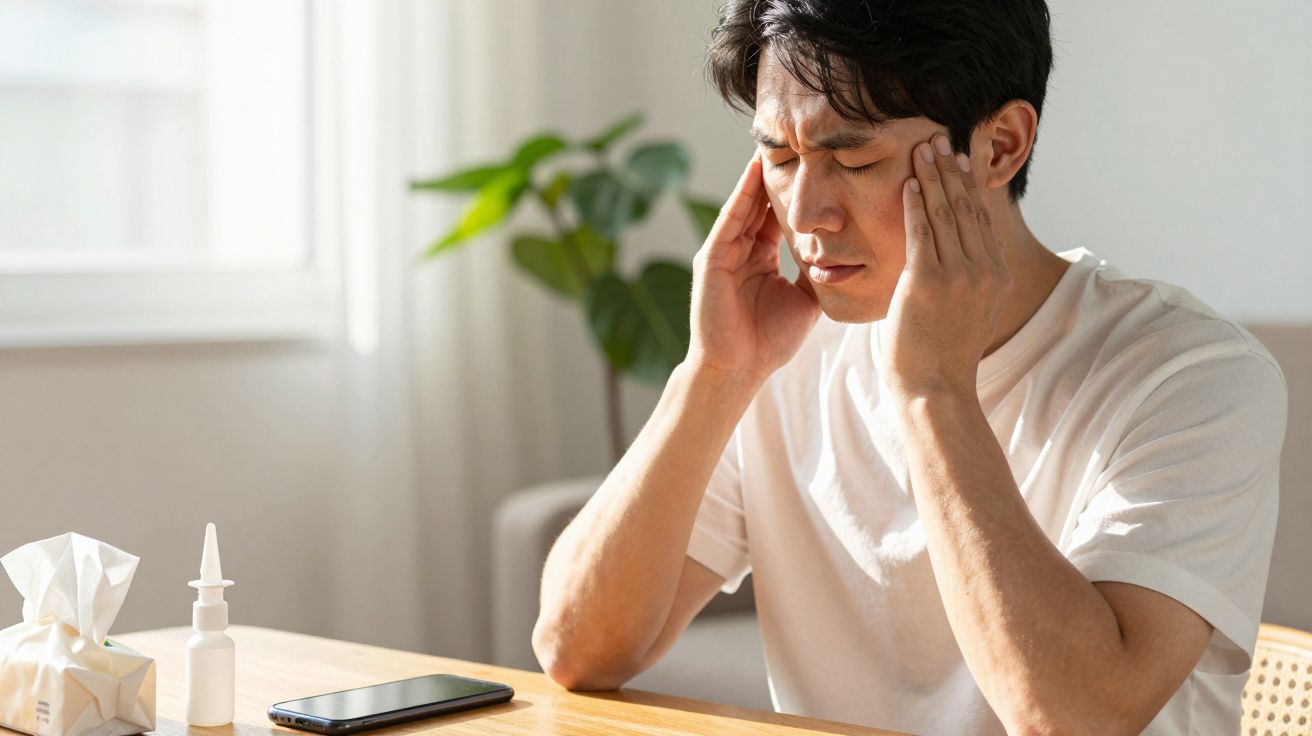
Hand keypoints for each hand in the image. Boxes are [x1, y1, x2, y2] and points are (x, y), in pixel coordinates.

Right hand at [686, 150, 820, 385]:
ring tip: (777, 141)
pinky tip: (755, 169)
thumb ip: (818, 274)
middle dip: (778, 173)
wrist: (738, 369)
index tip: (816, 165)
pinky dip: (743, 193)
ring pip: (746, 204)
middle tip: (797, 138)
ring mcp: (724, 251)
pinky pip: (731, 218)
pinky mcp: (711, 256)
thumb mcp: (804, 301)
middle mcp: (741, 250)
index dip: (796, 192)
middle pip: (761, 203)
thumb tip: (847, 255)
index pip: (779, 216)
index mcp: (761, 259)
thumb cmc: (768, 342)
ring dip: (759, 173)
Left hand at [883, 135, 1013, 399]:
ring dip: (933, 176)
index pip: (982, 218)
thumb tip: (953, 258)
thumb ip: (966, 280)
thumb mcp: (966, 312)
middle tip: (940, 138)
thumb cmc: (941, 356)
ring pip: (946, 213)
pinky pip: (922, 232)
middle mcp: (984, 270)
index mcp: (996, 276)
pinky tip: (909, 182)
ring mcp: (959, 275)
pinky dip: (916, 203)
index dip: (969, 184)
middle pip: (967, 207)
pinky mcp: (929, 281)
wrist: (934, 389)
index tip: (960, 157)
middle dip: (952, 169)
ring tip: (923, 149)